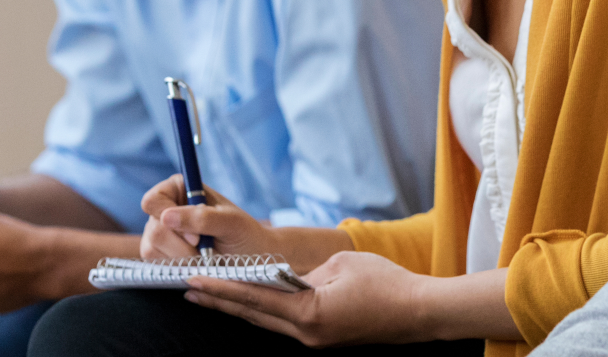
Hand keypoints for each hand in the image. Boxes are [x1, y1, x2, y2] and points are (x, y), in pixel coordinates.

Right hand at [140, 178, 279, 260]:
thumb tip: (166, 217)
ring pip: (151, 250)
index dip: (168, 219)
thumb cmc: (245, 235)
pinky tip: (196, 264)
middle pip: (154, 230)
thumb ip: (202, 217)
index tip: (196, 238)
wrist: (252, 259)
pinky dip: (178, 268)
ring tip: (205, 257)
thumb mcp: (231, 223)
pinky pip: (156, 264)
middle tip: (206, 252)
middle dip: (182, 247)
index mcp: (179, 189)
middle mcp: (166, 209)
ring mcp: (160, 233)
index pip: (153, 200)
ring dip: (182, 260)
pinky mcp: (160, 255)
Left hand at [182, 251, 437, 346]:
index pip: (256, 298)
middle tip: (188, 289)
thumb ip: (306, 273)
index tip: (195, 280)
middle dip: (219, 302)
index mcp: (309, 314)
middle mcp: (307, 334)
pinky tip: (251, 302)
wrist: (419, 311)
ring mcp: (315, 340)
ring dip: (238, 307)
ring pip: (267, 322)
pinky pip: (285, 323)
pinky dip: (263, 311)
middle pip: (254, 315)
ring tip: (208, 296)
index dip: (223, 288)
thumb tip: (287, 280)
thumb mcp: (340, 266)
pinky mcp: (323, 338)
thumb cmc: (386, 283)